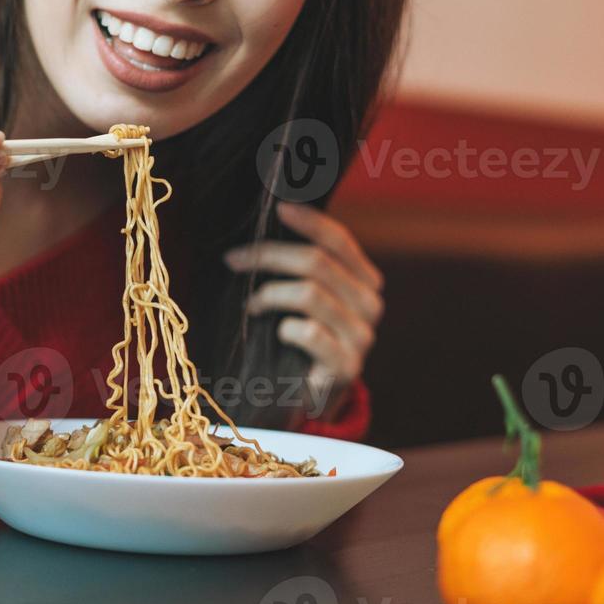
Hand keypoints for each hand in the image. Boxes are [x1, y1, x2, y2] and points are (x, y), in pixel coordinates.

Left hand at [223, 201, 383, 409]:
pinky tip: (277, 334)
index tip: (277, 209)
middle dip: (268, 256)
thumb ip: (300, 264)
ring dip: (269, 295)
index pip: (339, 240)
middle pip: (317, 263)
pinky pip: (308, 331)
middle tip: (234, 260)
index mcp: (364, 280)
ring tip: (253, 305)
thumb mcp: (305, 295)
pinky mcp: (347, 367)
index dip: (308, 221)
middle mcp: (370, 304)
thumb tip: (269, 221)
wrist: (312, 394)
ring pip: (309, 294)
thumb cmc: (302, 336)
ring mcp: (362, 337)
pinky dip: (284, 328)